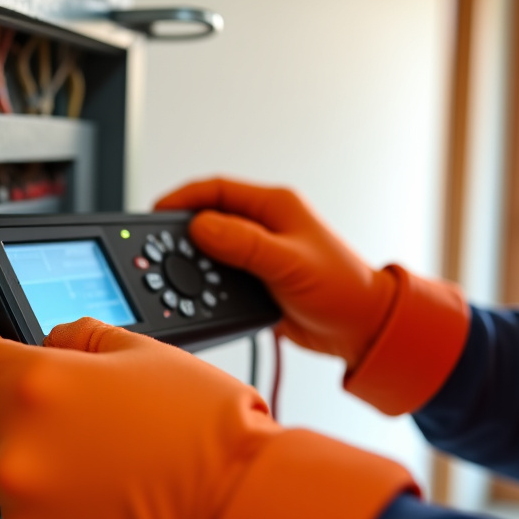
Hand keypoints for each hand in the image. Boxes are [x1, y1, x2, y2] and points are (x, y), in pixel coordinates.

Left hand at [0, 318, 282, 518]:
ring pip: (12, 486)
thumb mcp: (147, 352)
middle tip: (84, 428)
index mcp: (33, 389)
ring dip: (45, 477)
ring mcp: (26, 516)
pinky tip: (112, 512)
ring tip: (109, 474)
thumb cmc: (207, 435)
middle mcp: (16, 453)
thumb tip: (54, 342)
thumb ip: (82, 338)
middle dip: (24, 422)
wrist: (241, 516)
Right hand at [156, 177, 396, 369]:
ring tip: (175, 273)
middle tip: (158, 248)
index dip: (183, 198)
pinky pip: (222, 275)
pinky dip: (206, 283)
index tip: (157, 213)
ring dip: (194, 261)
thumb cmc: (343, 289)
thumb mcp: (289, 262)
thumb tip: (201, 226)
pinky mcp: (259, 280)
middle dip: (183, 232)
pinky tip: (198, 293)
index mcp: (275, 206)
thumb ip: (244, 243)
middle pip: (209, 218)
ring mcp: (261, 253)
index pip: (217, 190)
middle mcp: (266, 225)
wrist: (362, 329)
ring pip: (212, 249)